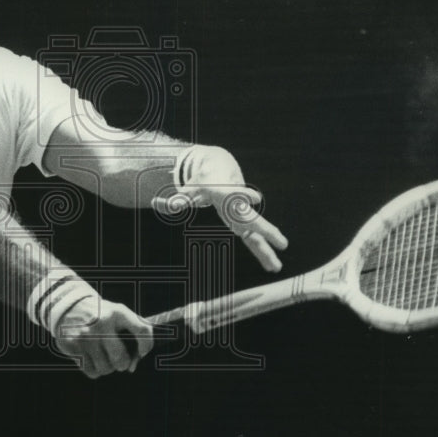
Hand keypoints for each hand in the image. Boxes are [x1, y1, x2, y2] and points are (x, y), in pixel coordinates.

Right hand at [54, 297, 153, 378]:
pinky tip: (91, 356)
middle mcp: (101, 323)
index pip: (142, 330)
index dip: (147, 345)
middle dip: (122, 363)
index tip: (142, 352)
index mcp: (118, 312)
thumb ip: (133, 334)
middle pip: (121, 360)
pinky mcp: (73, 346)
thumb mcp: (119, 315)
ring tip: (103, 354)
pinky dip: (95, 369)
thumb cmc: (103, 316)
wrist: (71, 307)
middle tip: (118, 357)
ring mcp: (86, 336)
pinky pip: (92, 372)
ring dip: (107, 367)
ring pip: (106, 369)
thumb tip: (132, 367)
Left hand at [152, 145, 287, 272]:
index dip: (244, 196)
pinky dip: (262, 251)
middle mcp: (237, 206)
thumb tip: (155, 203)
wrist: (219, 169)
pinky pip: (253, 239)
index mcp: (225, 194)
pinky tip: (271, 264)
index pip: (235, 195)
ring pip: (256, 234)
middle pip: (252, 219)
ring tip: (276, 267)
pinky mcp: (242, 222)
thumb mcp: (188, 189)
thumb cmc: (203, 180)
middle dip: (266, 231)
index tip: (255, 198)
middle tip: (282, 243)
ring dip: (266, 250)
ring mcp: (242, 215)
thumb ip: (174, 199)